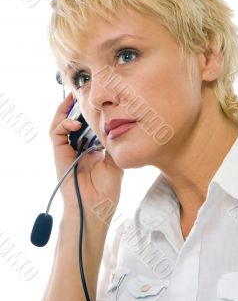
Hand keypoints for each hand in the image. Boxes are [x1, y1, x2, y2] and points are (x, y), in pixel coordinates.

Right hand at [49, 92, 123, 219]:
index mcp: (90, 150)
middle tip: (82, 92)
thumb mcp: (115, 163)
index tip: (96, 100)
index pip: (87, 126)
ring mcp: (67, 150)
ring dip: (65, 110)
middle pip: (72, 121)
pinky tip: (75, 122)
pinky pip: (56, 133)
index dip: (89, 113)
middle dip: (75, 106)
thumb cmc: (106, 191)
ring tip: (73, 98)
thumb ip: (114, 146)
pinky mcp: (59, 153)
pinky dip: (63, 124)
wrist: (95, 208)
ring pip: (60, 124)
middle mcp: (77, 148)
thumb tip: (118, 128)